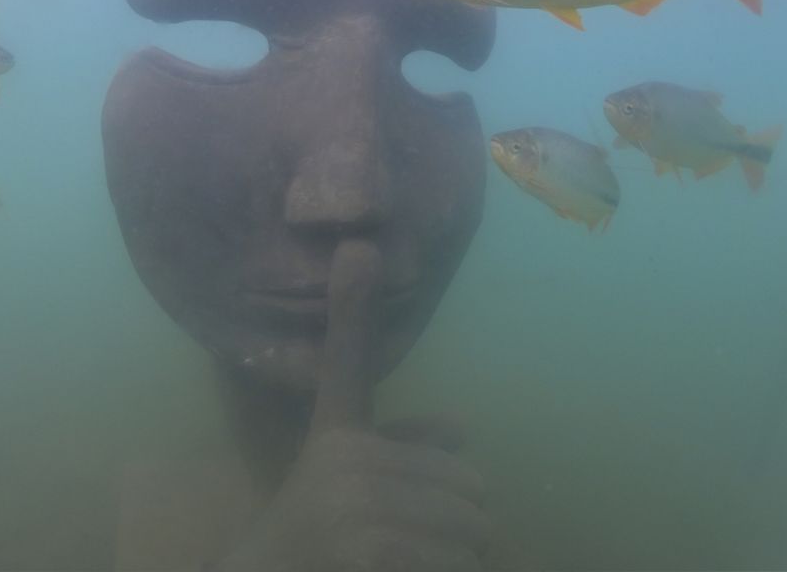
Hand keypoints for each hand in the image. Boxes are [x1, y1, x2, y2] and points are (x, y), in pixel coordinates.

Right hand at [216, 240, 489, 571]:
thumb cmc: (315, 540)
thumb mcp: (352, 489)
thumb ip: (403, 451)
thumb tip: (462, 431)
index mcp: (339, 435)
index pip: (347, 364)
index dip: (349, 303)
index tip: (356, 246)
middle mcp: (346, 460)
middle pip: (470, 485)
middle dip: (463, 524)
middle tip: (420, 544)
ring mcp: (354, 506)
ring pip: (471, 531)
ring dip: (461, 560)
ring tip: (411, 562)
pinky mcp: (366, 550)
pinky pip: (453, 563)